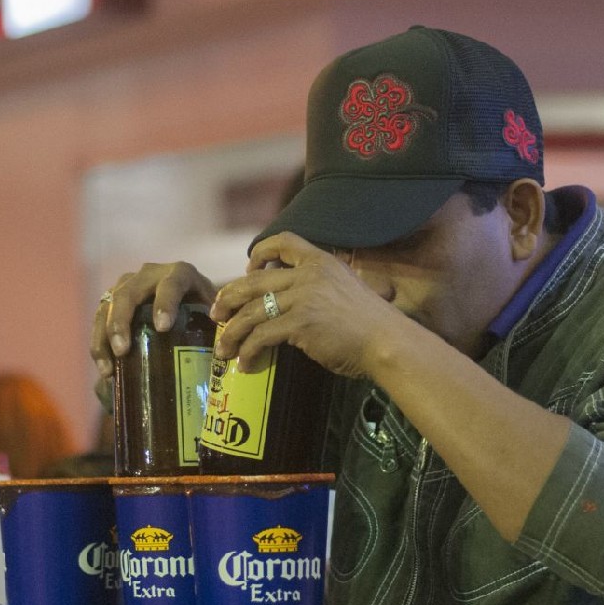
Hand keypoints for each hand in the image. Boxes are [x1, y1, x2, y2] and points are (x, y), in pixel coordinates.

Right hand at [89, 262, 216, 378]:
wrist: (189, 305)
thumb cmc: (206, 315)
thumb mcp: (216, 317)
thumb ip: (220, 331)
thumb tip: (221, 359)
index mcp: (180, 274)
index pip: (172, 283)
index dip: (165, 302)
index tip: (162, 327)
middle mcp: (150, 275)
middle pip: (129, 293)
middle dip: (122, 321)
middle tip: (123, 350)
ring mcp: (128, 285)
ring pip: (108, 305)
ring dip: (105, 336)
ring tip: (108, 368)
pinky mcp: (113, 300)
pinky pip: (99, 319)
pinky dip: (99, 345)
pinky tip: (106, 369)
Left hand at [209, 233, 401, 378]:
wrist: (387, 341)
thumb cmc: (372, 323)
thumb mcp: (347, 288)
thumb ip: (322, 286)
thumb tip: (298, 299)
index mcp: (321, 261)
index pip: (283, 241)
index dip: (259, 252)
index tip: (247, 270)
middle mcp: (309, 275)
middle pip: (254, 280)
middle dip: (228, 297)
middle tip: (216, 313)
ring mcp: (303, 298)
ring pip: (251, 311)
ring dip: (231, 332)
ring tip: (222, 349)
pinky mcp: (299, 324)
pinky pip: (261, 336)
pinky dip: (248, 351)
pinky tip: (245, 363)